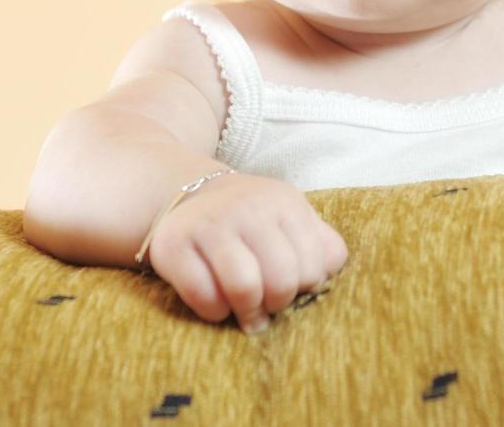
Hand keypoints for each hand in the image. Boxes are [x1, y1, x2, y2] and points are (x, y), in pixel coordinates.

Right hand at [144, 171, 349, 333]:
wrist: (187, 192)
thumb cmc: (250, 219)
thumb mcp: (290, 217)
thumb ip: (321, 243)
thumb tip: (330, 271)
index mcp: (284, 201)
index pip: (315, 264)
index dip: (307, 286)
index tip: (294, 287)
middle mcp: (248, 207)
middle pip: (282, 279)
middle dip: (279, 303)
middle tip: (269, 304)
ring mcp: (209, 224)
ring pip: (244, 287)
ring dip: (248, 311)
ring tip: (247, 312)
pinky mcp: (173, 245)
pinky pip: (203, 296)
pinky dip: (215, 312)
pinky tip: (218, 304)